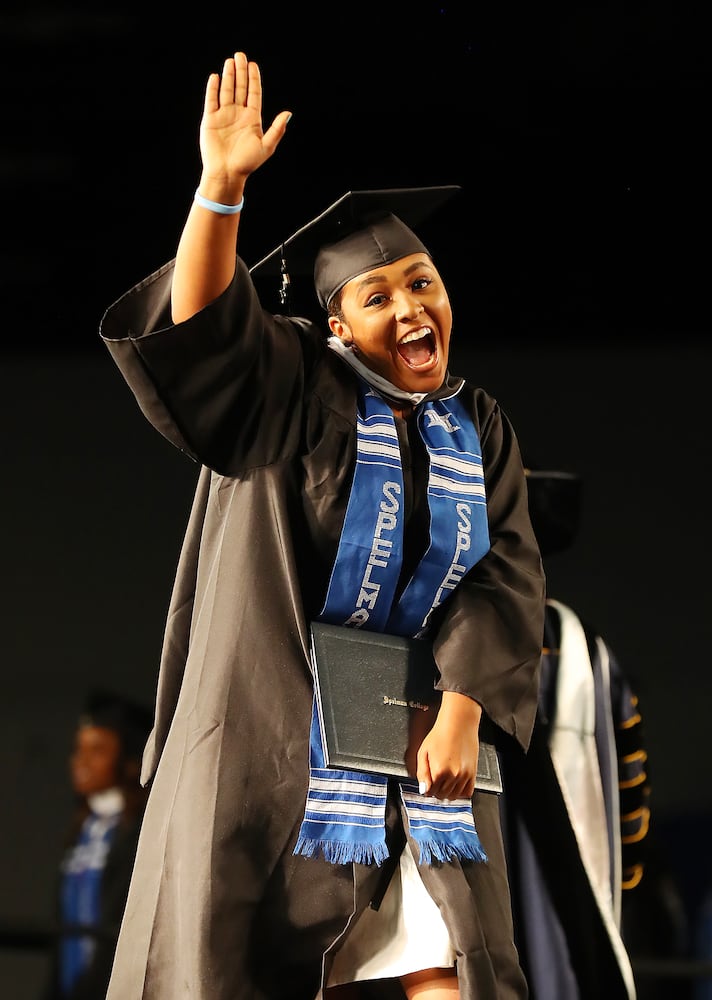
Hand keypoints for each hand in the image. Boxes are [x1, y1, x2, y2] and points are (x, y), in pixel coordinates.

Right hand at [198, 51, 290, 200]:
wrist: (227, 173)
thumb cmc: (247, 163)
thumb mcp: (267, 146)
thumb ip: (277, 129)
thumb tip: (289, 113)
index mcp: (252, 118)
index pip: (253, 93)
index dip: (253, 79)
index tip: (253, 65)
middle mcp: (238, 114)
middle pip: (240, 88)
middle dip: (240, 71)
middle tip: (240, 55)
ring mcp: (224, 115)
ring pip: (226, 90)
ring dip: (229, 76)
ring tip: (230, 62)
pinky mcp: (210, 120)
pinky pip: (211, 100)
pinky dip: (213, 88)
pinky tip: (216, 77)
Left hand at [416, 691, 480, 799]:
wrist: (458, 723)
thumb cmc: (440, 734)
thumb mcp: (423, 751)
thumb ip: (422, 773)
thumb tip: (423, 789)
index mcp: (439, 771)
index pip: (430, 792)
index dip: (427, 789)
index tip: (427, 784)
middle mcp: (453, 775)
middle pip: (442, 795)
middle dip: (436, 791)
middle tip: (435, 782)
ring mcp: (464, 775)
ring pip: (454, 796)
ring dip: (447, 792)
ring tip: (444, 781)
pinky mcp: (473, 773)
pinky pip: (468, 792)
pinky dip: (460, 792)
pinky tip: (455, 785)